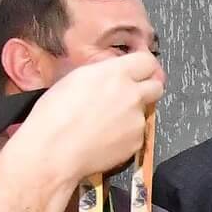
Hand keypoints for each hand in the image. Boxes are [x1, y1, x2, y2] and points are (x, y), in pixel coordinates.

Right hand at [13, 51, 163, 183]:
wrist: (54, 149)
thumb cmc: (54, 115)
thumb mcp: (75, 79)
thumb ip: (103, 73)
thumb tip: (113, 74)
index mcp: (115, 74)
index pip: (147, 61)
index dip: (143, 65)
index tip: (140, 69)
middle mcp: (132, 94)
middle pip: (157, 85)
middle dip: (147, 87)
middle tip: (132, 92)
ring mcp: (137, 119)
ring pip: (144, 111)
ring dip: (132, 113)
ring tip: (105, 122)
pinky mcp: (137, 141)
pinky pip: (137, 133)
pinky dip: (126, 134)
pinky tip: (105, 137)